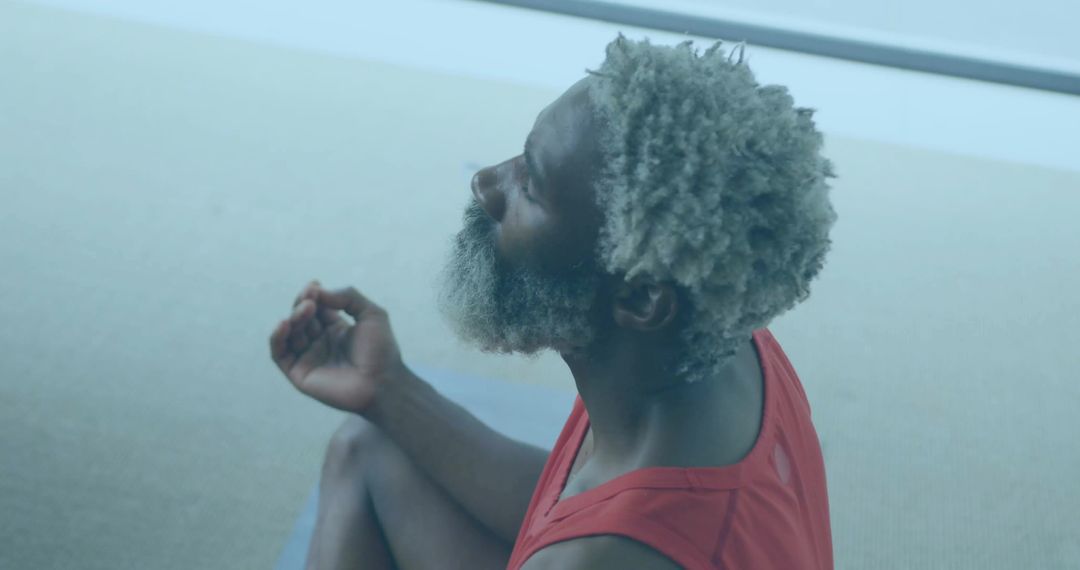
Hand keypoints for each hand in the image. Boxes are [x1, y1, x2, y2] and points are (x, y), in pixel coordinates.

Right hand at [269, 281, 404, 413]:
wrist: (383, 383)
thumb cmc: (381, 351)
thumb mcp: (372, 314)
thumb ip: (348, 296)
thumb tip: (318, 291)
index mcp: (335, 329)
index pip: (315, 307)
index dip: (312, 295)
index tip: (315, 285)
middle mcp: (320, 343)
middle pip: (300, 318)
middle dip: (303, 305)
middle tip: (311, 299)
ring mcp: (309, 358)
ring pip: (289, 333)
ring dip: (294, 317)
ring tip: (306, 308)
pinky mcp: (300, 374)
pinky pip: (279, 354)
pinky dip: (277, 338)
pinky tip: (284, 323)